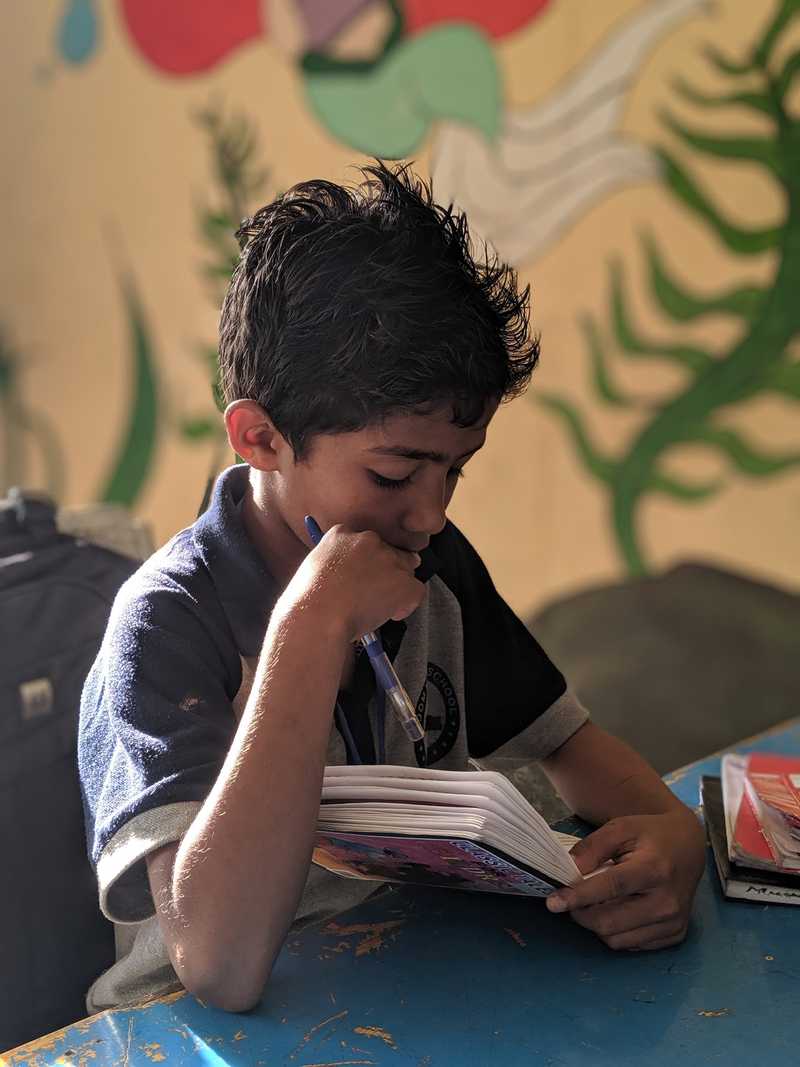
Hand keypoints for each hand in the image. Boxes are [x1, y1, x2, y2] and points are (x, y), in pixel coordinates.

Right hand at [281, 525, 424, 640]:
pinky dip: (406, 606)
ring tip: (375, 608)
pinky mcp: (403, 581)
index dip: (366, 562)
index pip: (365, 542)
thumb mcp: (312, 569)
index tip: (360, 578)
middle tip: (370, 596)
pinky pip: (416, 592)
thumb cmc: (306, 602)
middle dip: (385, 573)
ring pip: (405, 572)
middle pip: (390, 553)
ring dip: (395, 589)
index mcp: (341, 533)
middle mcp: (367, 540)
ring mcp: (387, 559)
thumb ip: (333, 564)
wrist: (316, 616)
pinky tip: (388, 615)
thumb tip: (347, 576)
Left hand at [546, 808, 705, 950]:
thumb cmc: (650, 834)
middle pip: (609, 922)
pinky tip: (617, 910)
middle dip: (581, 913)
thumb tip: (570, 872)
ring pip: (617, 940)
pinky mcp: (675, 935)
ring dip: (597, 924)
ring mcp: (674, 922)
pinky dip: (616, 932)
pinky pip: (632, 945)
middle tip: (572, 898)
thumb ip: (593, 847)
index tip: (553, 902)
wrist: (688, 846)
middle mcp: (667, 902)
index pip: (610, 888)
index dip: (578, 896)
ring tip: (597, 902)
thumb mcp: (620, 828)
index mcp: (654, 869)